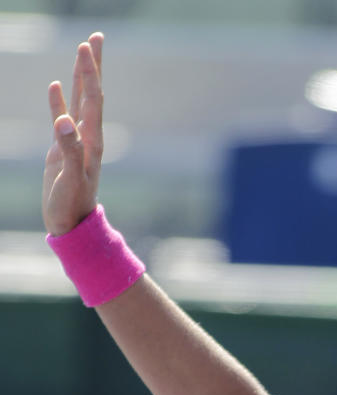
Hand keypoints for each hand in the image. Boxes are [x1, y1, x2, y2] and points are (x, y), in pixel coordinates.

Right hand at [42, 33, 103, 236]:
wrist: (71, 227)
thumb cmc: (72, 206)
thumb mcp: (70, 179)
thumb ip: (69, 150)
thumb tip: (62, 121)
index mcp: (92, 142)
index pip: (93, 100)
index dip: (90, 72)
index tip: (86, 47)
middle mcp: (87, 137)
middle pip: (91, 94)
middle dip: (92, 66)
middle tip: (95, 38)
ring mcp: (75, 142)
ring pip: (79, 101)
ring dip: (81, 77)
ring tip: (82, 53)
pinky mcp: (62, 150)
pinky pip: (61, 118)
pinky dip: (58, 101)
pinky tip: (54, 85)